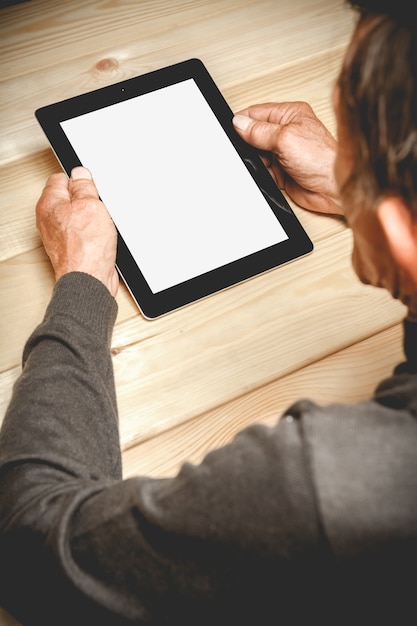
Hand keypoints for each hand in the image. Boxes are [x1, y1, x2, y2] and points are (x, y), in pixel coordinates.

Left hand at [36, 167, 118, 296]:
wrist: (90, 280)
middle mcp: (50, 220)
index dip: (80, 181)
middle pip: (70, 199)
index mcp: (49, 204)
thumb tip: (81, 175)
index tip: (91, 188)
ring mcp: (60, 236)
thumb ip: (84, 186)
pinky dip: (94, 234)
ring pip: (79, 217)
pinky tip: (101, 239)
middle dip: (86, 201)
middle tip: (97, 209)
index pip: (62, 179)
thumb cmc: (86, 249)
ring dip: (92, 219)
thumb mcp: (90, 205)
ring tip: (99, 226)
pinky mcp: (72, 248)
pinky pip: (84, 233)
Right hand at [233, 102, 342, 215]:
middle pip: (254, 133)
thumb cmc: (322, 160)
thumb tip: (239, 123)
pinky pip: (262, 170)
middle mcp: (287, 131)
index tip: (232, 130)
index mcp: (290, 114)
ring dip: (256, 161)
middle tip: (253, 151)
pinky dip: (262, 174)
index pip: (257, 112)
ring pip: (257, 154)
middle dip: (249, 144)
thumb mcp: (285, 138)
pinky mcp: (282, 170)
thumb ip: (259, 131)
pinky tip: (270, 174)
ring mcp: (284, 152)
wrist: (332, 188)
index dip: (243, 121)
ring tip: (266, 164)